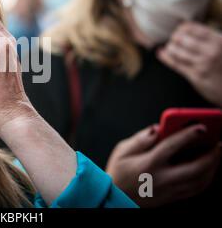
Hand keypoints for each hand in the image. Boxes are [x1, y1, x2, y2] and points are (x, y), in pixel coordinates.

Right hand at [106, 124, 221, 206]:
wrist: (114, 197)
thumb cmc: (118, 171)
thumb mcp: (122, 150)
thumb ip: (141, 138)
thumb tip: (157, 128)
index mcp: (148, 163)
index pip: (172, 146)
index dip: (189, 135)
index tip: (202, 127)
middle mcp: (162, 178)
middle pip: (195, 167)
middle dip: (211, 155)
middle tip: (218, 143)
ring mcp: (169, 190)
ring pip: (200, 181)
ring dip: (213, 166)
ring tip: (216, 154)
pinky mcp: (172, 197)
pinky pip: (196, 189)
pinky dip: (207, 178)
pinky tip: (208, 168)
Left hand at [157, 21, 221, 106]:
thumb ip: (210, 38)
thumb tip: (186, 28)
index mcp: (219, 40)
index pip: (191, 28)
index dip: (181, 29)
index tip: (179, 31)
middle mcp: (211, 52)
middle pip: (182, 39)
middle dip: (174, 39)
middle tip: (174, 40)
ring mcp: (203, 65)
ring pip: (177, 52)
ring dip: (170, 49)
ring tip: (170, 48)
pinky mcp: (196, 76)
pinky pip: (176, 64)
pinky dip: (166, 58)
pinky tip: (161, 53)